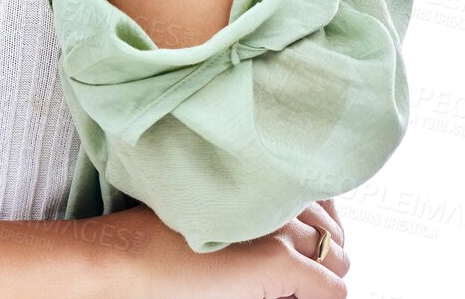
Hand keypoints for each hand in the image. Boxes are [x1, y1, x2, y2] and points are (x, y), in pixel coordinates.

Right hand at [97, 200, 349, 297]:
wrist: (128, 259)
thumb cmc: (158, 239)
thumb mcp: (216, 215)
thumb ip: (253, 208)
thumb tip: (305, 229)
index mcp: (255, 178)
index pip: (321, 198)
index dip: (322, 223)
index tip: (310, 239)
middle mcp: (271, 194)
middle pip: (332, 229)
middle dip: (326, 250)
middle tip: (305, 270)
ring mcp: (277, 227)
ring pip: (337, 258)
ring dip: (324, 273)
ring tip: (299, 285)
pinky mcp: (277, 259)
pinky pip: (332, 288)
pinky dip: (325, 295)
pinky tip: (293, 296)